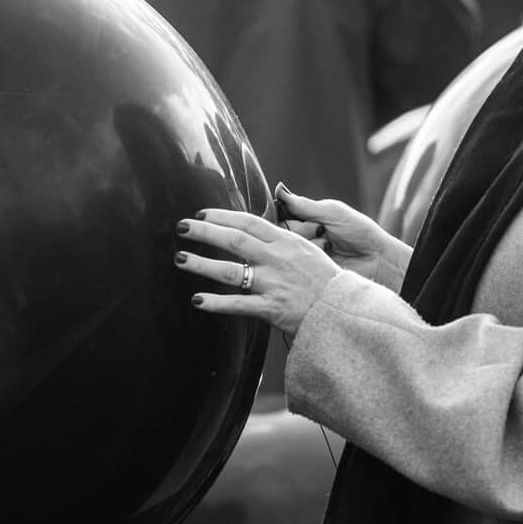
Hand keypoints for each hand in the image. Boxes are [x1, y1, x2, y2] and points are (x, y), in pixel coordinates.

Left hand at [176, 208, 342, 336]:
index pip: (249, 222)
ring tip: (180, 259)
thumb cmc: (325, 279)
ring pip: (231, 271)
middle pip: (234, 240)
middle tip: (182, 227)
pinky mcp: (272, 308)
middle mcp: (277, 259)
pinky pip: (238, 304)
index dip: (223, 216)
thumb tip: (258, 229)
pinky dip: (216, 303)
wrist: (342, 310)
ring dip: (201, 264)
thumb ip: (282, 239)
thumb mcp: (309, 249)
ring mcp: (273, 284)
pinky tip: (198, 300)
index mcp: (286, 242)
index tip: (202, 213)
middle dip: (205, 232)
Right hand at [274, 183, 407, 286]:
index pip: (281, 214)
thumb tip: (278, 189)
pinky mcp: (309, 268)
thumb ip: (303, 205)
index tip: (302, 215)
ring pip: (289, 246)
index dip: (288, 215)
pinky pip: (298, 261)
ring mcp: (306, 252)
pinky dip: (313, 255)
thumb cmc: (357, 230)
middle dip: (302, 229)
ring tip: (329, 243)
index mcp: (307, 217)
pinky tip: (328, 253)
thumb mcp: (331, 212)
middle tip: (322, 229)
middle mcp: (302, 235)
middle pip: (282, 230)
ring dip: (310, 242)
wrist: (376, 257)